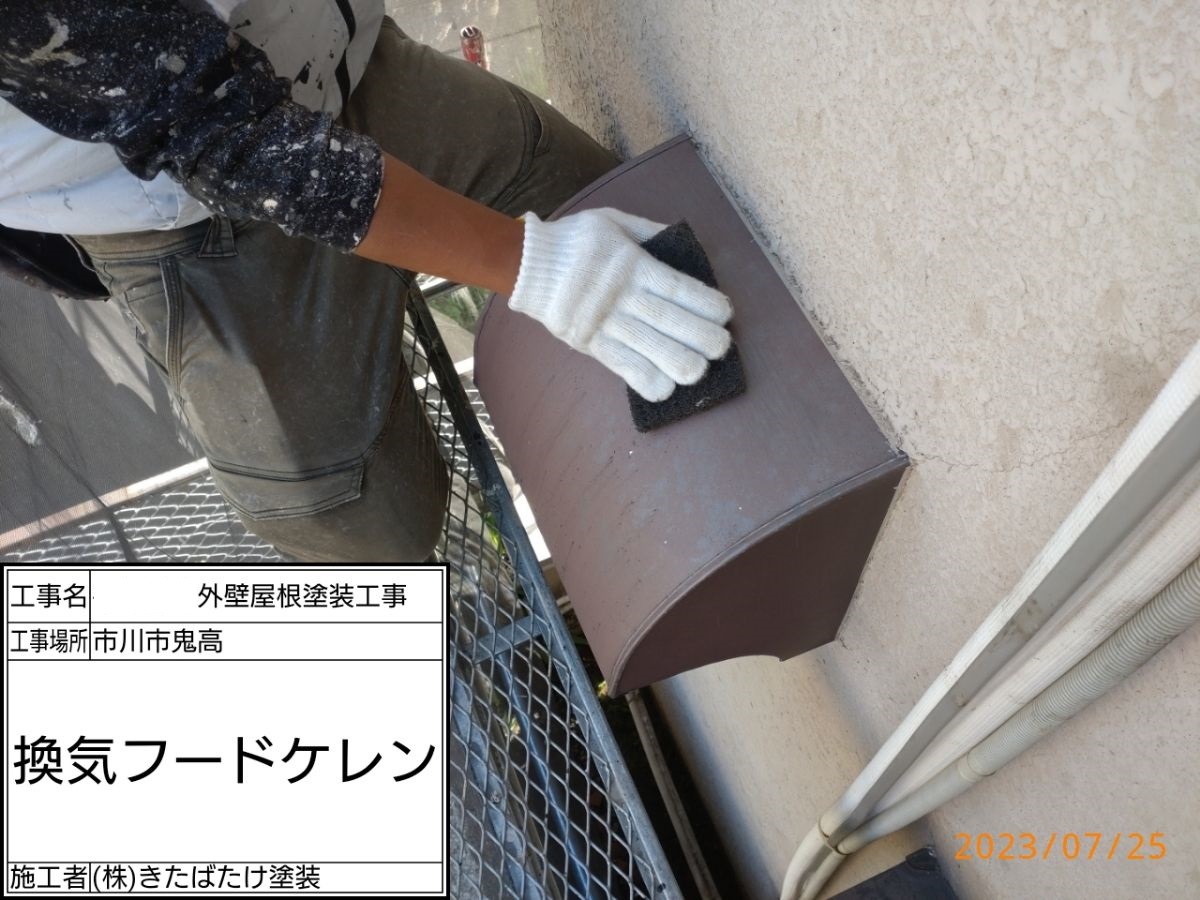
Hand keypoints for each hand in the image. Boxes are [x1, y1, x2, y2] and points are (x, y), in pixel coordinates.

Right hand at [507, 208, 732, 400]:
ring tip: (699, 372)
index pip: (677, 287)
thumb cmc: (575, 240)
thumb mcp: (614, 221)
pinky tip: (665, 389)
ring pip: (648, 347)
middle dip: (700, 337)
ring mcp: (605, 322)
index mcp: (633, 264)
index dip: (705, 303)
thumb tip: (681, 241)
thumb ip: (649, 232)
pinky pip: (620, 365)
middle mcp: (622, 296)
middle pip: (669, 320)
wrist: (528, 263)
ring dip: (678, 362)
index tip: (724, 313)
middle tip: (721, 347)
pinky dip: (644, 379)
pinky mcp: (590, 343)